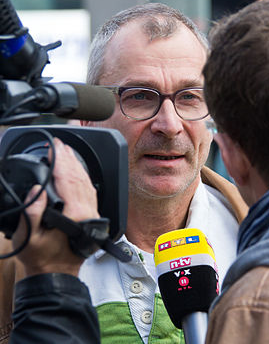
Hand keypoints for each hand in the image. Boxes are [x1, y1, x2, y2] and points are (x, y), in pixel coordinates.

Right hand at [12, 138, 99, 276]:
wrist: (57, 274)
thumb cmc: (42, 259)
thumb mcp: (28, 237)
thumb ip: (32, 212)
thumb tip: (36, 190)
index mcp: (75, 214)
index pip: (67, 179)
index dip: (60, 161)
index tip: (54, 148)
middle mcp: (87, 211)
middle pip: (78, 177)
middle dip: (68, 158)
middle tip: (60, 144)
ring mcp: (91, 212)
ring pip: (86, 181)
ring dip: (77, 164)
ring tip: (67, 152)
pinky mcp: (91, 214)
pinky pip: (90, 190)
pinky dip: (83, 176)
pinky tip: (78, 169)